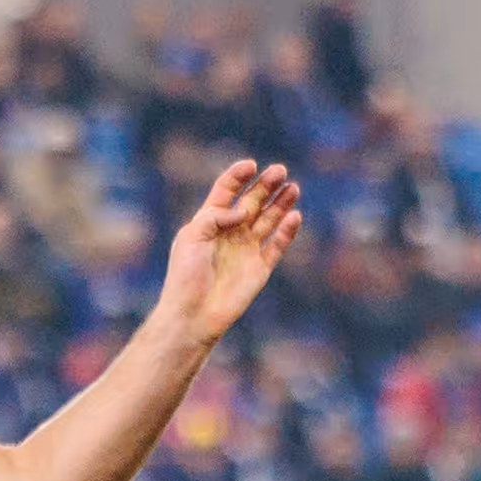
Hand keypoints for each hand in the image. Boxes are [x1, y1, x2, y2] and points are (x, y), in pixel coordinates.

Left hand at [152, 161, 306, 344]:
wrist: (193, 314)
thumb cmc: (185, 275)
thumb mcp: (192, 236)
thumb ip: (215, 216)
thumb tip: (242, 212)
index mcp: (209, 221)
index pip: (226, 191)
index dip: (238, 176)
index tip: (251, 166)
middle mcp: (230, 232)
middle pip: (252, 201)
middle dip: (266, 185)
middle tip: (280, 171)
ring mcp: (246, 250)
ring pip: (268, 220)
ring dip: (281, 203)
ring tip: (293, 187)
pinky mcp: (259, 269)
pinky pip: (277, 246)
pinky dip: (287, 232)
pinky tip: (295, 216)